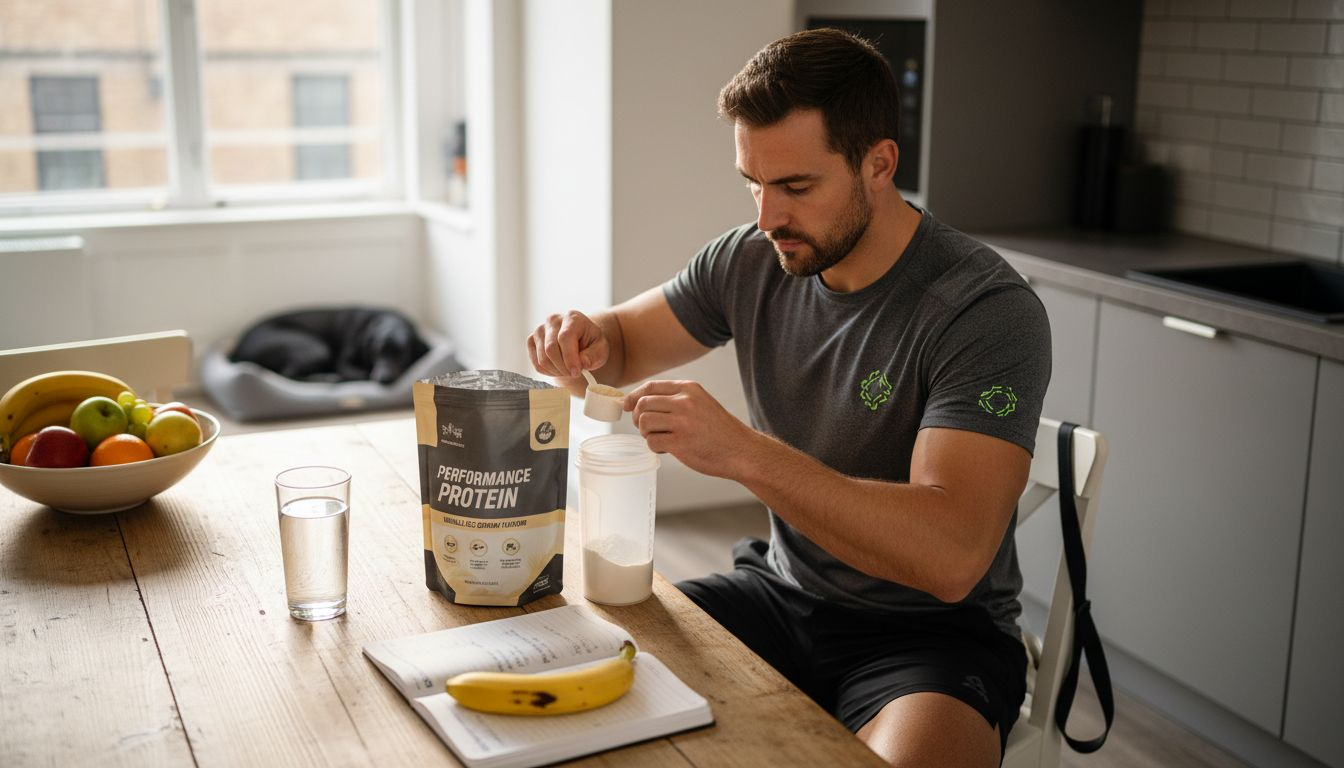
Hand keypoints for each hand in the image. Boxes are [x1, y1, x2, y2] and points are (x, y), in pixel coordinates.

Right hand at [527, 311, 609, 377]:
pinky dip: (548, 371)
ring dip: (556, 371)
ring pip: (542, 358)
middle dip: (563, 367)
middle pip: (551, 349)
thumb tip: (582, 363)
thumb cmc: (591, 343)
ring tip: (568, 370)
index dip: (570, 358)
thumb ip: (594, 355)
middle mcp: (553, 320)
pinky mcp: (532, 340)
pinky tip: (558, 368)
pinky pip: (536, 363)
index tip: (576, 372)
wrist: (581, 339)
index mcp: (572, 317)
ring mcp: (540, 330)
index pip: (565, 337)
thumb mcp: (601, 348)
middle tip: (575, 373)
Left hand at [625, 380, 755, 479]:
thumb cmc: (719, 430)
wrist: (741, 450)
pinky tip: (668, 449)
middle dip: (638, 418)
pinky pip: (652, 442)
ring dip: (646, 433)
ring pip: (644, 422)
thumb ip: (676, 399)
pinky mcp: (680, 443)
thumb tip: (641, 402)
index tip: (627, 406)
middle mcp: (685, 402)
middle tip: (646, 428)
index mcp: (689, 389)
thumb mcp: (701, 403)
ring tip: (660, 438)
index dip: (634, 396)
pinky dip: (655, 447)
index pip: (651, 387)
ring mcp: (682, 422)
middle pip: (643, 404)